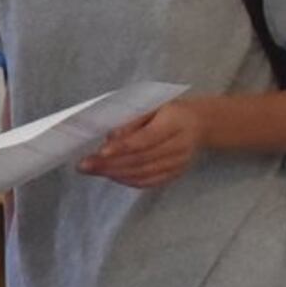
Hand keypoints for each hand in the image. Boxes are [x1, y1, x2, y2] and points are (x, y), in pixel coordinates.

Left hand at [78, 100, 207, 189]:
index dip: (123, 147)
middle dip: (110, 164)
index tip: (100, 152)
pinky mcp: (175, 174)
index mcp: (175, 123)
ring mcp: (178, 163)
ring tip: (92, 170)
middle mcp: (179, 146)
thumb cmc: (170, 110)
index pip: (146, 139)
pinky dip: (127, 180)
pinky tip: (111, 175)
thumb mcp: (153, 105)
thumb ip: (133, 119)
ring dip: (115, 174)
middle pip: (141, 159)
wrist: (200, 123)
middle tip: (84, 165)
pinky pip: (149, 182)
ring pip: (143, 174)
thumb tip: (111, 137)